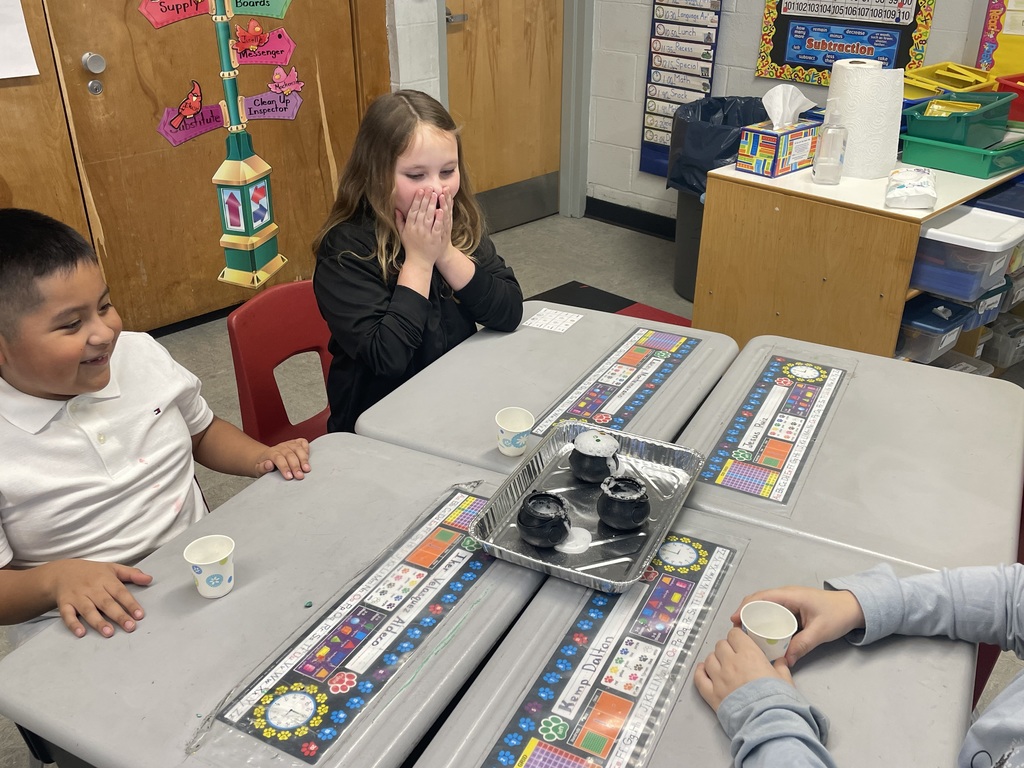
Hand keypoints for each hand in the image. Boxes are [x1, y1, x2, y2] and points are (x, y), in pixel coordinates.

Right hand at [43, 559, 152, 637]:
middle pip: (106, 603)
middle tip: (130, 627)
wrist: (62, 572)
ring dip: (98, 622)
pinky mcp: (64, 604)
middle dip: (119, 615)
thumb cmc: (92, 572)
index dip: (130, 604)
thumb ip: (132, 574)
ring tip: (109, 632)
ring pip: (89, 610)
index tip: (140, 615)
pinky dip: (73, 624)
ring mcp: (77, 596)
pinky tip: (81, 633)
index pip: (120, 592)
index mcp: (105, 579)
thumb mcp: (112, 568)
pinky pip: (68, 615)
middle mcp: (92, 588)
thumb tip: (150, 579)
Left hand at [255, 438, 309, 479]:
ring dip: (304, 459)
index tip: (289, 477)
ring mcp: (289, 444)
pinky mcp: (295, 443)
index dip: (284, 467)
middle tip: (300, 476)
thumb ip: (262, 468)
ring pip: (298, 448)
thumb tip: (269, 464)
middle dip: (296, 466)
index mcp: (271, 453)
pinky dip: (307, 448)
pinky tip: (308, 457)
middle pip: (290, 454)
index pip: (278, 458)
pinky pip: (303, 442)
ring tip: (307, 469)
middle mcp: (281, 447)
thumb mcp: (258, 469)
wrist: (266, 457)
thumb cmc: (264, 465)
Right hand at [396, 188, 447, 267]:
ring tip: (436, 194)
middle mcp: (417, 229)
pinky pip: (436, 227)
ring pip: (429, 217)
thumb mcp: (402, 234)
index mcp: (409, 226)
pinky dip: (438, 218)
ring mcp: (425, 234)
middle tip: (429, 188)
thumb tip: (396, 209)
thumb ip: (399, 221)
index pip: (413, 210)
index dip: (417, 199)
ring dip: (432, 205)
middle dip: (426, 198)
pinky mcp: (434, 239)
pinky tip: (441, 210)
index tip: (420, 190)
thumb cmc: (411, 247)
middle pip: (421, 211)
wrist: (419, 262)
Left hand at [694, 627, 792, 711]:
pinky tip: (703, 671)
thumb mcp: (785, 681)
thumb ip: (781, 668)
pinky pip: (699, 678)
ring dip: (714, 660)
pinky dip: (700, 672)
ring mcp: (719, 678)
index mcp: (749, 655)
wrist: (767, 722)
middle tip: (734, 657)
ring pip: (709, 659)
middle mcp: (731, 663)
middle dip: (726, 649)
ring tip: (721, 666)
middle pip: (720, 645)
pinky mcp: (711, 694)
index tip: (740, 643)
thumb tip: (781, 661)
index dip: (737, 638)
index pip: (734, 635)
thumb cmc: (777, 701)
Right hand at [730, 587, 864, 665]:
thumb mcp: (820, 631)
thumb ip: (803, 644)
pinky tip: (762, 634)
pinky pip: (773, 612)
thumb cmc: (838, 615)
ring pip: (764, 606)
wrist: (854, 608)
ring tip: (745, 634)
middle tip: (736, 632)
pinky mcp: (792, 608)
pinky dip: (764, 620)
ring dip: (753, 617)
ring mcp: (789, 601)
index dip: (745, 607)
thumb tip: (786, 660)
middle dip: (745, 614)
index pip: (761, 597)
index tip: (734, 620)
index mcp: (790, 596)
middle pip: (758, 601)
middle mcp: (786, 596)